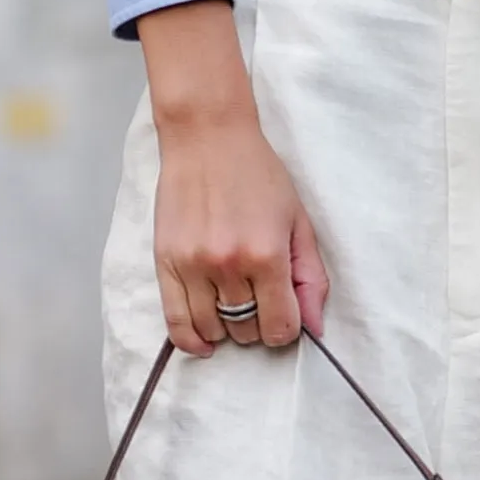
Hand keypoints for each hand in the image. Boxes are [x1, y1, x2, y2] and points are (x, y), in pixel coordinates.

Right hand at [135, 0, 325, 351]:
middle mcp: (229, 265)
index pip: (279, 326)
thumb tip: (314, 328)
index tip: (286, 316)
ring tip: (234, 307)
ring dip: (228, 329)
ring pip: (213, 329)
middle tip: (260, 301)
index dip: (287, 329)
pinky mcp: (165, 262)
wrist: (208, 138)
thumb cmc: (258, 175)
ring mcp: (193, 265)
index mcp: (267, 254)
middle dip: (258, 324)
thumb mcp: (298, 221)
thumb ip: (310, 277)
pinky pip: (174, 321)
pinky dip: (191, 339)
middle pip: (246, 329)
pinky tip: (205, 341)